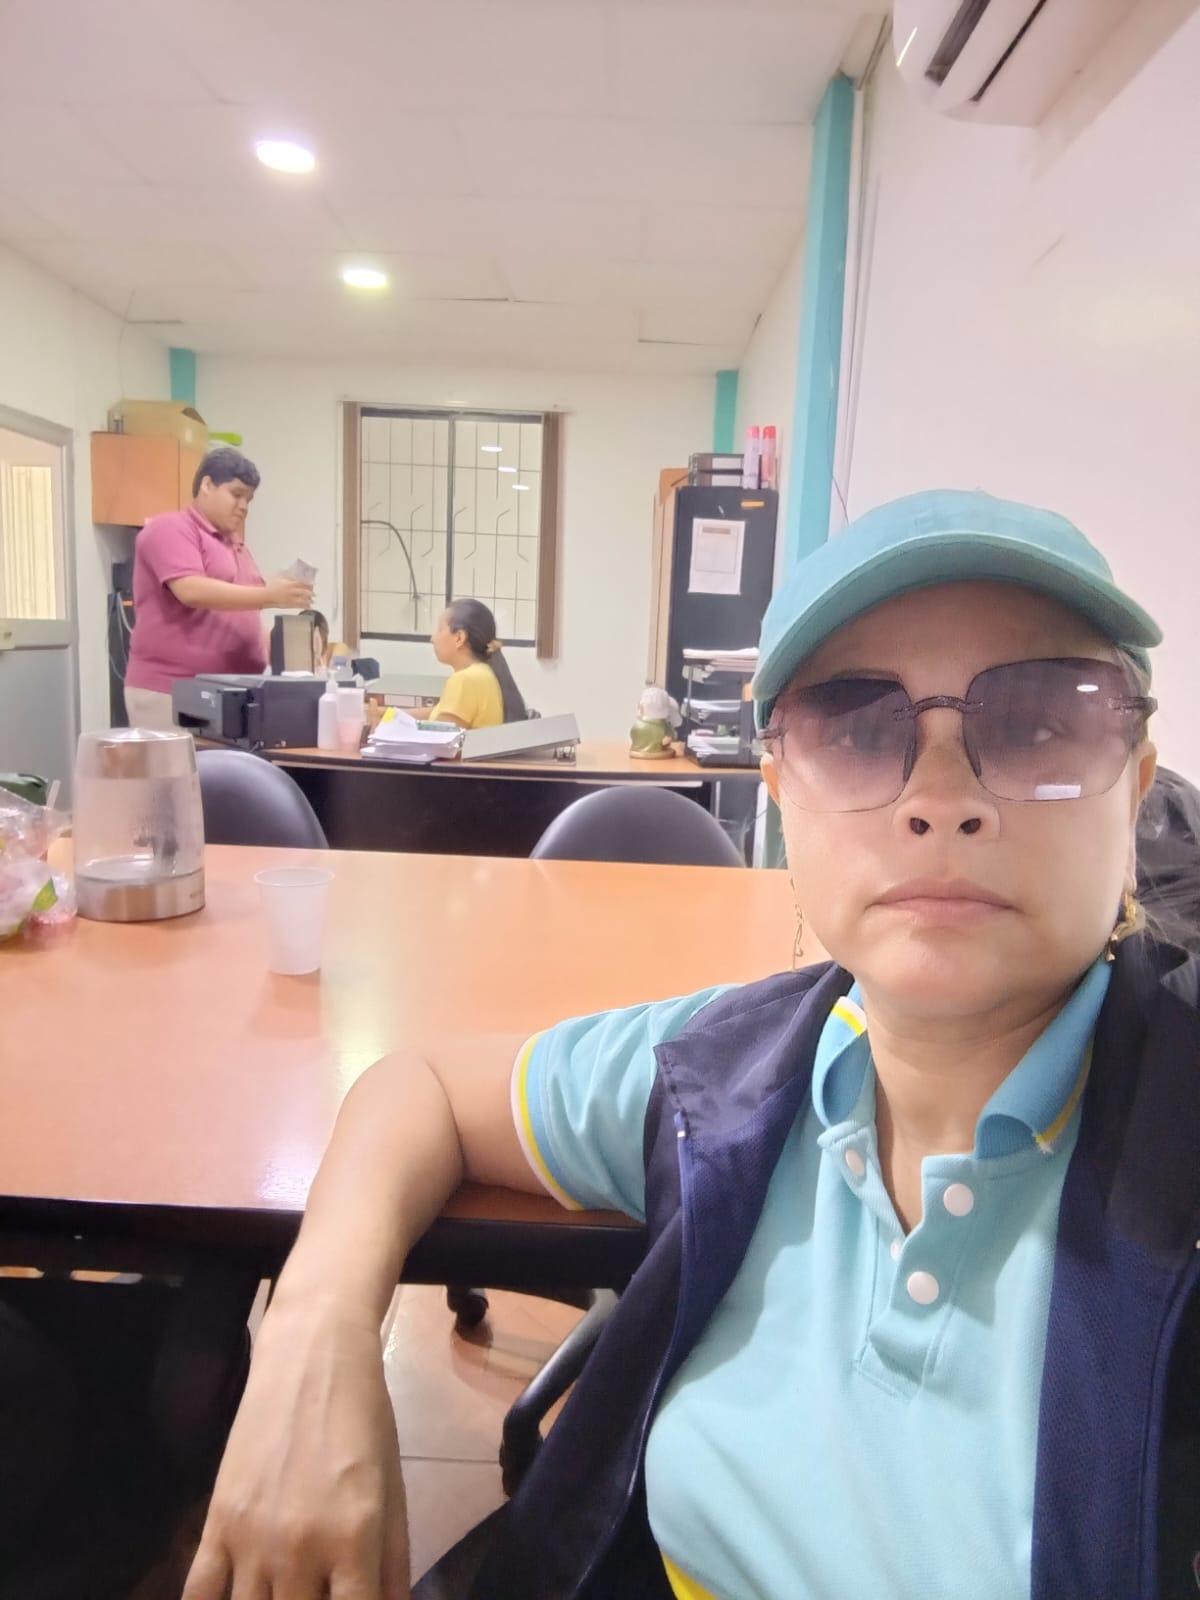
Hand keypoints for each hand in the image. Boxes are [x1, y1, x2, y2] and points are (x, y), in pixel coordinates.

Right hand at [184, 1301, 409, 1599]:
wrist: (311, 1359)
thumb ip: (394, 1565)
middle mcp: (299, 1548)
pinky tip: (233, 1596)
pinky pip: (199, 1594)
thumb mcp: (393, 1489)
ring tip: (284, 1592)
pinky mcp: (215, 1522)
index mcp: (354, 1539)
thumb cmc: (365, 1421)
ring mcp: (251, 1538)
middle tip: (316, 1592)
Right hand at [266, 576, 315, 608]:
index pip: (302, 583)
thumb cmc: (271, 585)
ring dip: (309, 600)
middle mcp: (291, 591)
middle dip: (311, 593)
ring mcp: (290, 599)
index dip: (308, 584)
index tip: (313, 584)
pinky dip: (304, 606)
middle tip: (314, 594)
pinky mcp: (289, 604)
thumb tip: (291, 571)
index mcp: (290, 584)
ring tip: (313, 601)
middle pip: (304, 592)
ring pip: (302, 600)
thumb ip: (286, 575)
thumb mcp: (278, 577)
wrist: (266, 595)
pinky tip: (308, 606)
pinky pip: (298, 606)